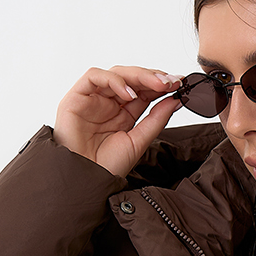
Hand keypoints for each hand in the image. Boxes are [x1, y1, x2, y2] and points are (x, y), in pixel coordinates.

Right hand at [53, 66, 185, 177]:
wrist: (87, 181)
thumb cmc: (107, 166)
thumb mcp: (139, 141)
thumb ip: (157, 119)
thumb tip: (175, 99)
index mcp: (123, 113)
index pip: (143, 90)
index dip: (160, 84)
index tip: (178, 83)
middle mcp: (108, 103)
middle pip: (131, 79)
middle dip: (153, 77)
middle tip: (171, 81)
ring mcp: (92, 98)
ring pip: (116, 73)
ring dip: (139, 76)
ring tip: (157, 85)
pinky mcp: (76, 97)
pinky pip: (94, 76)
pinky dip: (114, 81)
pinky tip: (130, 94)